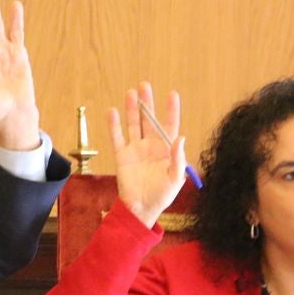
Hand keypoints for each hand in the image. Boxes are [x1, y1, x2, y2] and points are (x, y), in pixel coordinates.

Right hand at [108, 81, 187, 228]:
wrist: (142, 208)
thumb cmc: (162, 195)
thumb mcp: (175, 178)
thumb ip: (178, 158)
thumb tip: (181, 138)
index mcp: (166, 149)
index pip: (169, 125)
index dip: (171, 110)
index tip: (172, 94)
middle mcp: (150, 145)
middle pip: (148, 120)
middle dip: (147, 103)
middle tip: (145, 85)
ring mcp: (135, 149)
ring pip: (133, 124)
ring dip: (132, 109)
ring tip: (131, 93)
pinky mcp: (122, 156)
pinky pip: (117, 138)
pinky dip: (114, 125)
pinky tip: (112, 111)